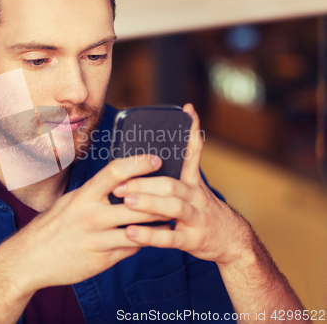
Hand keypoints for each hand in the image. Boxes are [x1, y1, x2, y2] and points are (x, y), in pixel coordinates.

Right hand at [0, 154, 165, 293]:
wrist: (29, 259)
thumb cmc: (52, 226)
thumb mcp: (69, 202)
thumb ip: (94, 193)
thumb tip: (120, 182)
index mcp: (83, 196)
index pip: (114, 172)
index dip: (137, 163)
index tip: (155, 159)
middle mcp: (91, 217)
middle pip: (136, 203)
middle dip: (159, 197)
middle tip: (175, 190)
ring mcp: (98, 240)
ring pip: (140, 229)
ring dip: (158, 222)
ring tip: (171, 215)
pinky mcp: (102, 260)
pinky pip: (131, 249)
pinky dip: (143, 241)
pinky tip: (150, 236)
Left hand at [112, 103, 252, 264]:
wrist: (233, 241)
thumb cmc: (203, 211)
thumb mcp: (195, 189)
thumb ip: (178, 173)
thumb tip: (152, 154)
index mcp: (193, 183)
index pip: (194, 153)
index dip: (192, 132)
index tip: (187, 111)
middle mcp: (197, 197)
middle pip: (172, 184)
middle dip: (145, 182)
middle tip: (119, 183)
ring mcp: (197, 219)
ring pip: (174, 207)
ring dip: (149, 203)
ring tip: (126, 201)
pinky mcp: (194, 240)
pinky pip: (171, 238)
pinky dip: (150, 236)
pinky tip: (130, 233)